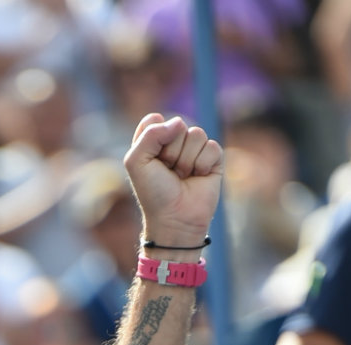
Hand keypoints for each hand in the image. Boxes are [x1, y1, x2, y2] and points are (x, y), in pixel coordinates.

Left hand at [123, 113, 223, 248]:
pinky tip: (197, 177)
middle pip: (177, 125)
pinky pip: (212, 146)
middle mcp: (173, 143)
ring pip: (196, 134)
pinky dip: (202, 164)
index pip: (154, 120)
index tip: (150, 159)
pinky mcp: (213, 159)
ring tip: (182, 176)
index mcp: (152, 142)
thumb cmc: (153, 193)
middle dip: (171, 151)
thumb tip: (178, 122)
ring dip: (186, 160)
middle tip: (168, 172)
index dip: (153, 137)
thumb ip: (149, 135)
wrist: (175, 218)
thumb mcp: (137, 162)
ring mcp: (194, 150)